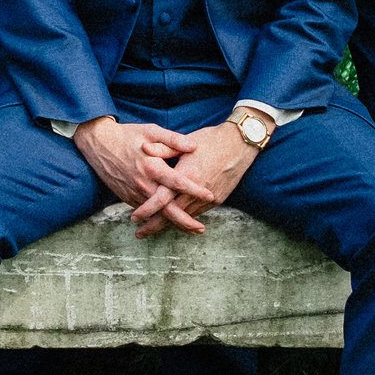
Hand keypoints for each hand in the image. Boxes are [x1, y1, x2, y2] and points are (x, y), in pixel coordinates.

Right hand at [72, 117, 209, 226]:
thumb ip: (173, 140)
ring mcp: (134, 192)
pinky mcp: (126, 196)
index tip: (210, 196)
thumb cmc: (128, 135)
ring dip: (172, 222)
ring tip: (190, 228)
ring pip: (156, 213)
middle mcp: (143, 183)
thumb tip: (194, 146)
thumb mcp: (152, 131)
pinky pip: (145, 210)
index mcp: (152, 166)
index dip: (194, 190)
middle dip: (185, 221)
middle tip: (200, 229)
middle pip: (167, 209)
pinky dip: (157, 217)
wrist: (99, 144)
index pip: (178, 182)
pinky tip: (169, 221)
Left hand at [130, 114, 261, 238]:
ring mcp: (209, 198)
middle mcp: (197, 191)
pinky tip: (176, 219)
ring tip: (153, 228)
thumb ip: (164, 147)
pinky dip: (185, 218)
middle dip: (154, 226)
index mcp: (186, 176)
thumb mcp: (186, 142)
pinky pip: (197, 213)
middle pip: (172, 215)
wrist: (240, 144)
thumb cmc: (211, 140)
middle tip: (140, 234)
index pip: (162, 199)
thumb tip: (144, 148)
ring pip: (185, 217)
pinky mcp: (218, 200)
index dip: (147, 210)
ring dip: (169, 224)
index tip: (134, 218)